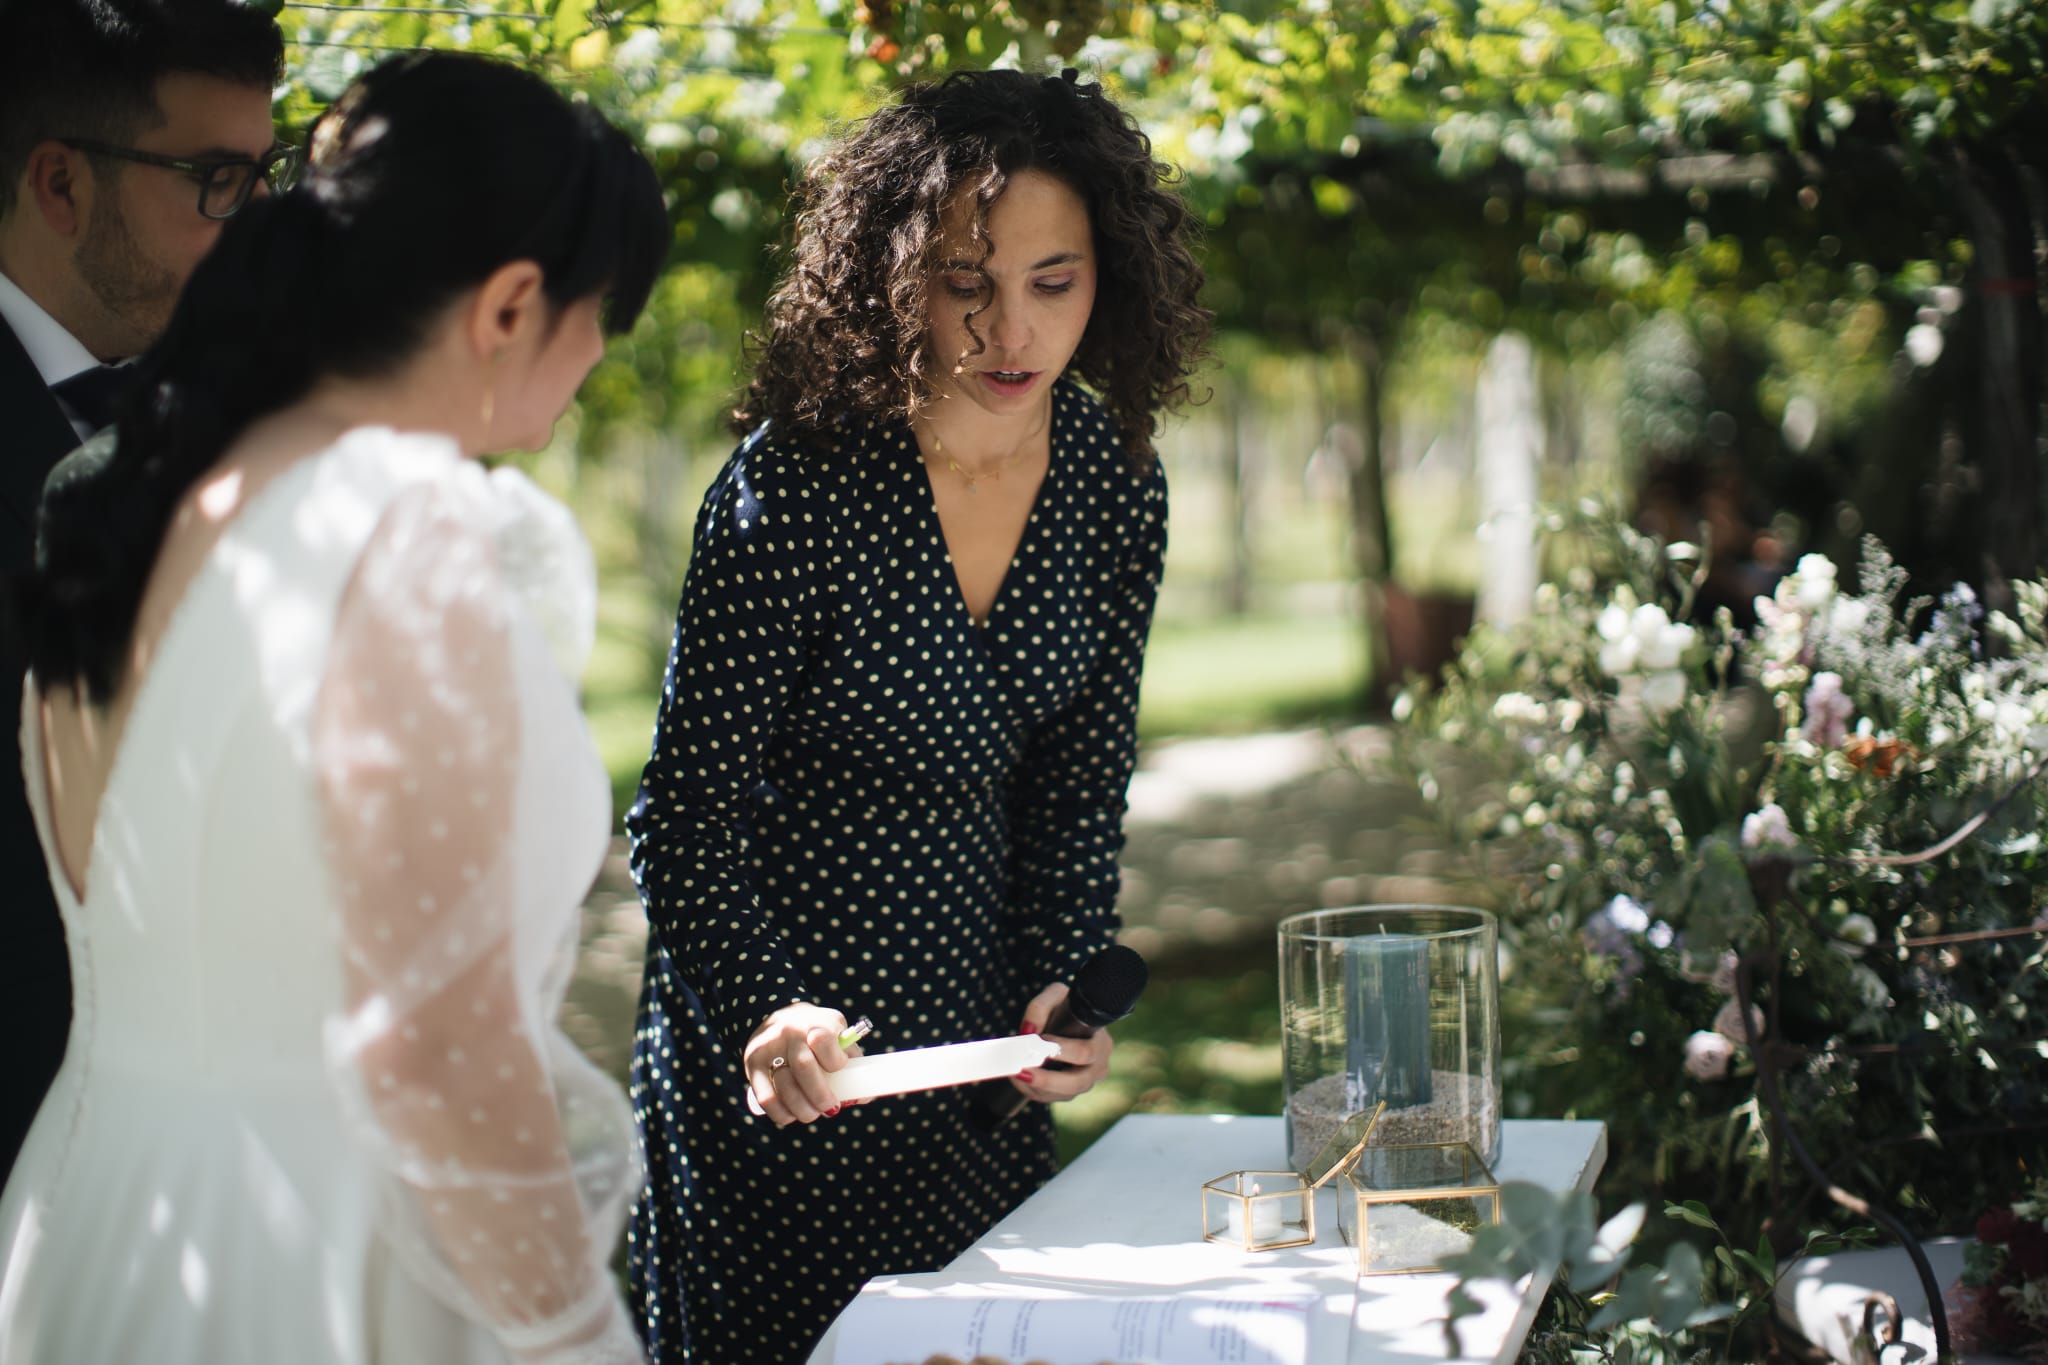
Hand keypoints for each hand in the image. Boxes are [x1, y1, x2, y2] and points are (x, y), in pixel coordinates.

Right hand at [743, 1003, 862, 1125]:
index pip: (825, 1041)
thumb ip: (852, 1062)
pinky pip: (766, 1097)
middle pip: (804, 1067)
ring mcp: (768, 1047)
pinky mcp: (751, 1063)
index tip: (838, 1070)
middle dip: (821, 1096)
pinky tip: (791, 1115)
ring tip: (811, 1114)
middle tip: (831, 1108)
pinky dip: (781, 1113)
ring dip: (803, 1109)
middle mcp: (790, 1032)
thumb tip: (864, 1096)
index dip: (835, 1062)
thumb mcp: (837, 1035)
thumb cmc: (817, 1033)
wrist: (777, 1014)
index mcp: (816, 1023)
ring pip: (784, 1086)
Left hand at [1009, 982, 1112, 1104]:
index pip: (1085, 1053)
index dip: (1063, 1051)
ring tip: (1014, 1072)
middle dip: (1046, 1078)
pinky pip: (1050, 1098)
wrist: (1065, 1021)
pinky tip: (1017, 1077)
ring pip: (1062, 1094)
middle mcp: (1098, 1067)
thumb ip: (1041, 1007)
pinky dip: (1031, 1090)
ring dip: (1035, 1086)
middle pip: (1075, 1082)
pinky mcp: (1068, 1093)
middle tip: (1022, 1069)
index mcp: (1101, 1043)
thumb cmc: (1064, 1007)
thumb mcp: (1055, 996)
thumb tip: (1028, 1031)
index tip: (1041, 1039)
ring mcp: (1085, 1083)